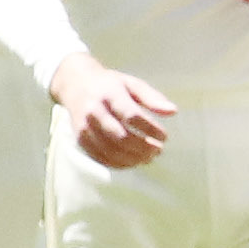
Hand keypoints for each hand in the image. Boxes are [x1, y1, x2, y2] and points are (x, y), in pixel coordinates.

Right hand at [58, 63, 177, 171]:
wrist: (75, 84)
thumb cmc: (110, 84)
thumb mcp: (132, 84)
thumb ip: (152, 98)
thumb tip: (173, 112)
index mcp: (109, 94)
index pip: (131, 116)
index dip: (150, 129)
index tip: (165, 136)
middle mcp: (94, 111)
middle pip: (120, 137)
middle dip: (142, 148)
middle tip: (158, 150)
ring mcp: (85, 126)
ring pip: (110, 150)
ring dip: (133, 159)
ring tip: (149, 157)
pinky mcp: (80, 138)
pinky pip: (100, 157)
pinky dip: (119, 163)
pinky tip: (133, 161)